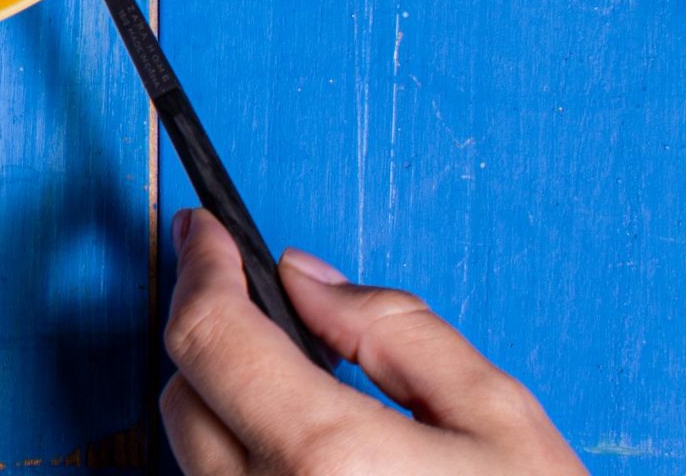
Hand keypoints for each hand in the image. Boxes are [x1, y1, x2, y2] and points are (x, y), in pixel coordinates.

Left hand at [160, 209, 583, 473]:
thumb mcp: (501, 421)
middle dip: (215, 339)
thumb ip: (394, 329)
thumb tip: (304, 278)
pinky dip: (249, 474)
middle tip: (262, 309)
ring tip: (306, 404)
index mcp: (327, 461)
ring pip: (196, 463)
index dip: (201, 267)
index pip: (208, 335)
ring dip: (230, 416)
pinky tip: (312, 469)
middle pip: (184, 398)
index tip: (204, 233)